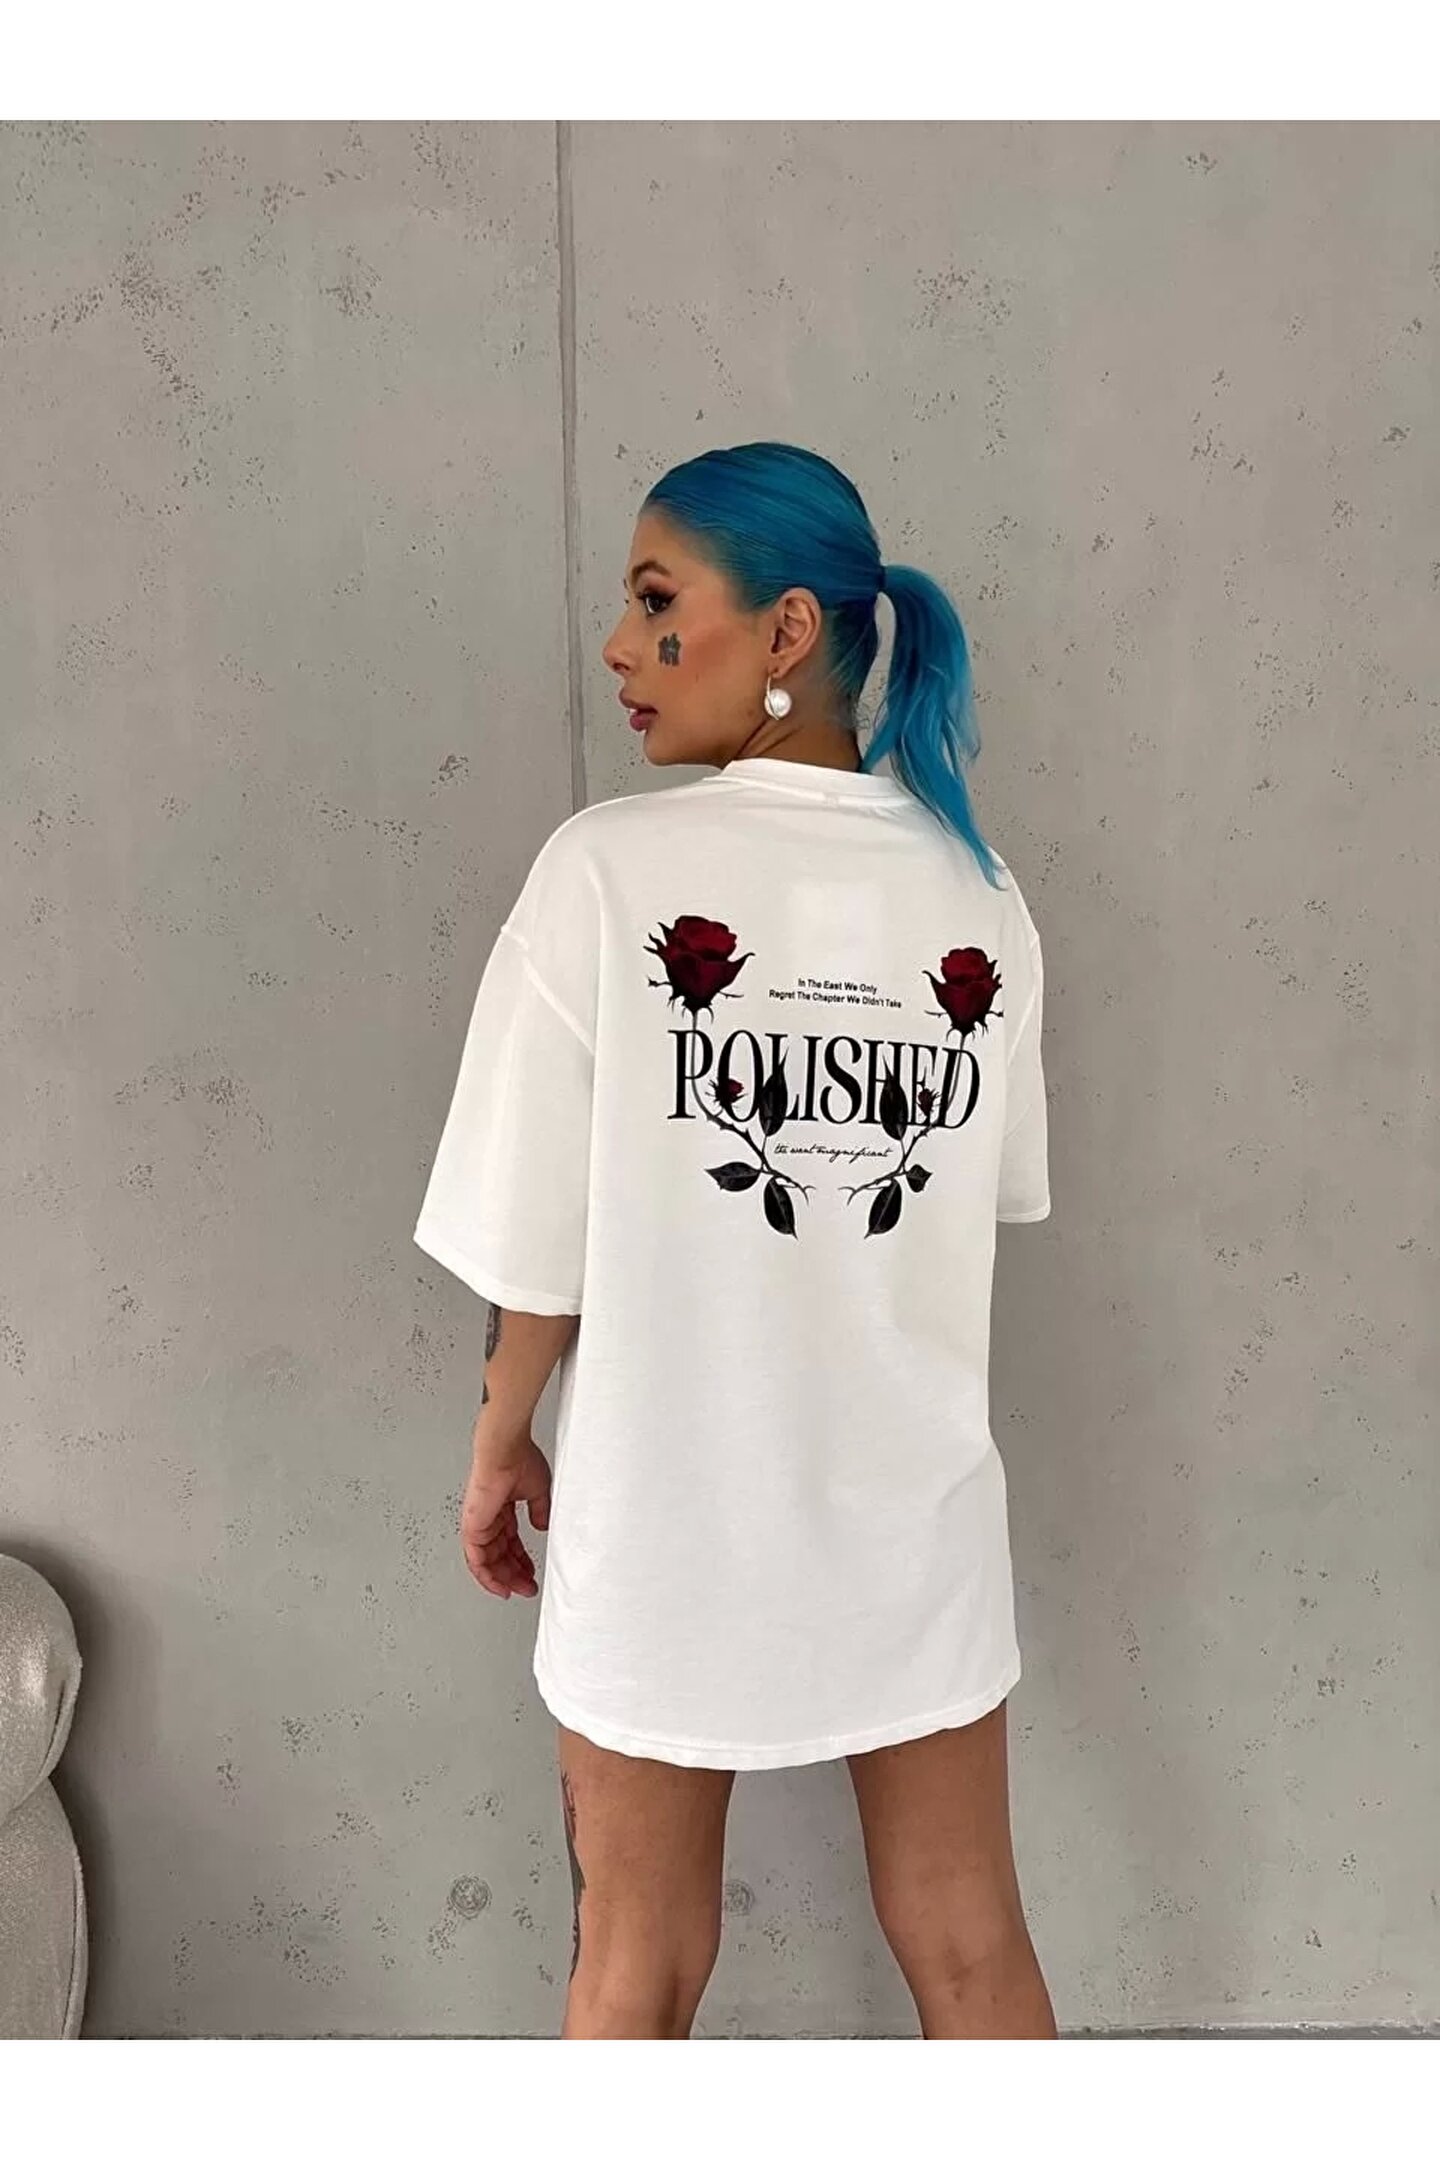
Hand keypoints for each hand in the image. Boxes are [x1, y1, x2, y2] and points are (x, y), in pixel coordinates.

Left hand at [459, 1434, 550, 1597]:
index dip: (520, 1558)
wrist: (506, 1450)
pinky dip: (487, 1576)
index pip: (509, 1540)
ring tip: (518, 1590)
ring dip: (503, 1578)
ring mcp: (479, 1523)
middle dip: (514, 1573)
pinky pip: (476, 1560)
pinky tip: (500, 1587)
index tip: (531, 1572)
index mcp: (502, 1507)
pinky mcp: (473, 1527)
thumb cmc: (519, 1460)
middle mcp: (489, 1517)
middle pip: (499, 1554)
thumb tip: (542, 1526)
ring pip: (488, 1561)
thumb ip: (539, 1511)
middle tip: (527, 1587)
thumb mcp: (538, 1490)